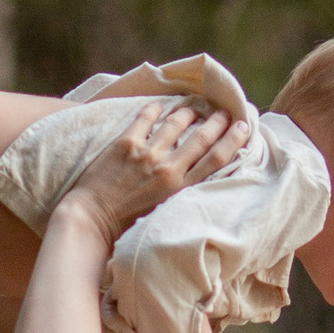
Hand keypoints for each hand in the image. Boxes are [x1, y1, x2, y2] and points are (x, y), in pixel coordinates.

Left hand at [60, 97, 239, 251]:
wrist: (90, 222)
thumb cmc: (126, 227)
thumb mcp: (164, 214)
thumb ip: (181, 196)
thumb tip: (197, 178)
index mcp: (180, 190)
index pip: (216, 159)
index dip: (233, 140)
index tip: (243, 126)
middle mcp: (167, 169)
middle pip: (201, 136)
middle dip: (217, 120)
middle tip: (225, 111)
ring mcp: (146, 154)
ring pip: (177, 122)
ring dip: (189, 111)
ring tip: (194, 107)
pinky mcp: (125, 144)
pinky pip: (146, 117)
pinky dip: (156, 108)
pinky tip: (161, 105)